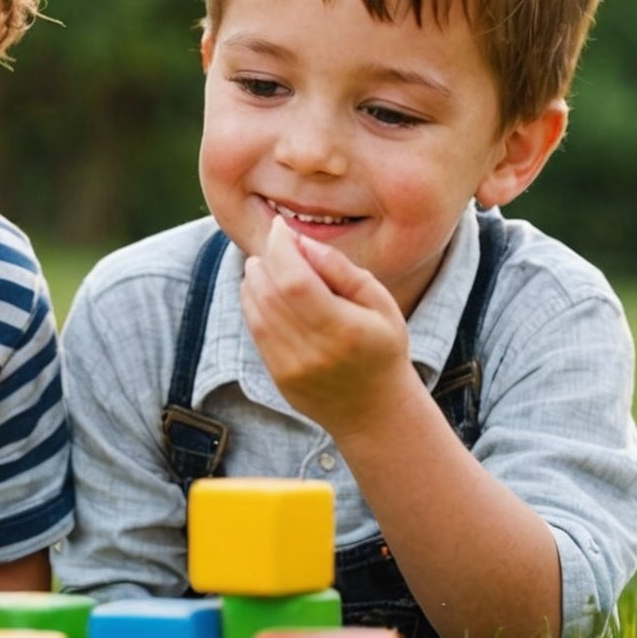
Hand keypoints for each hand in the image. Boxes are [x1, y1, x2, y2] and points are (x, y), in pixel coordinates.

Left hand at [240, 215, 414, 438]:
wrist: (376, 410)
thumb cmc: (383, 347)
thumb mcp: (381, 303)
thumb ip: (342, 270)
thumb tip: (302, 242)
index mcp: (345, 330)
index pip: (295, 281)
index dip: (281, 248)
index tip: (281, 227)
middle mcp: (314, 351)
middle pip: (270, 292)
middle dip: (267, 258)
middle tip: (277, 242)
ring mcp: (292, 367)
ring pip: (256, 309)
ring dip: (255, 277)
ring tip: (269, 262)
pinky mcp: (278, 375)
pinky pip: (255, 329)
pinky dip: (252, 301)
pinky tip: (264, 287)